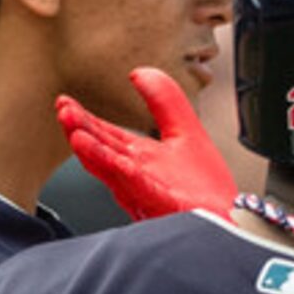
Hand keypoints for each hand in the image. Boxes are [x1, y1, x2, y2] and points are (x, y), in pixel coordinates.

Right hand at [59, 72, 234, 222]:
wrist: (230, 221)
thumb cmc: (206, 189)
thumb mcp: (185, 130)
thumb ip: (164, 100)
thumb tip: (138, 73)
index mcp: (139, 159)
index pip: (106, 137)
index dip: (85, 120)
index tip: (65, 103)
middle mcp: (136, 175)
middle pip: (102, 151)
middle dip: (81, 131)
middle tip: (63, 112)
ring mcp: (146, 191)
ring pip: (113, 169)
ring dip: (93, 151)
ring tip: (74, 132)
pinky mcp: (162, 203)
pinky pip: (139, 186)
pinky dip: (124, 172)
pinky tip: (113, 160)